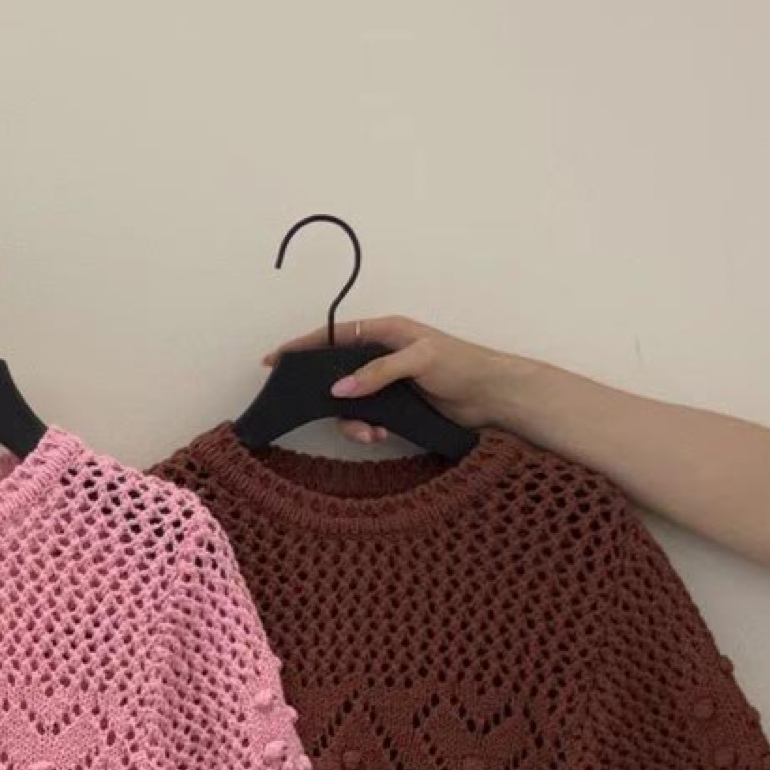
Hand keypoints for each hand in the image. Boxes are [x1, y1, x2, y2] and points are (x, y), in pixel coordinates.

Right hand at [263, 316, 528, 446]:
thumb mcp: (419, 360)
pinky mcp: (396, 407)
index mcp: (386, 332)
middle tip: (306, 408)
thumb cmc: (462, 366)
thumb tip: (339, 390)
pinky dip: (367, 429)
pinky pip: (367, 418)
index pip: (336, 335)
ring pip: (351, 402)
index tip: (276, 359)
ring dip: (353, 420)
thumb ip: (378, 373)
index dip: (305, 346)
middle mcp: (383, 356)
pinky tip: (381, 436)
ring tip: (369, 433)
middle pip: (337, 372)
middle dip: (326, 395)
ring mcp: (388, 383)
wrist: (493, 397)